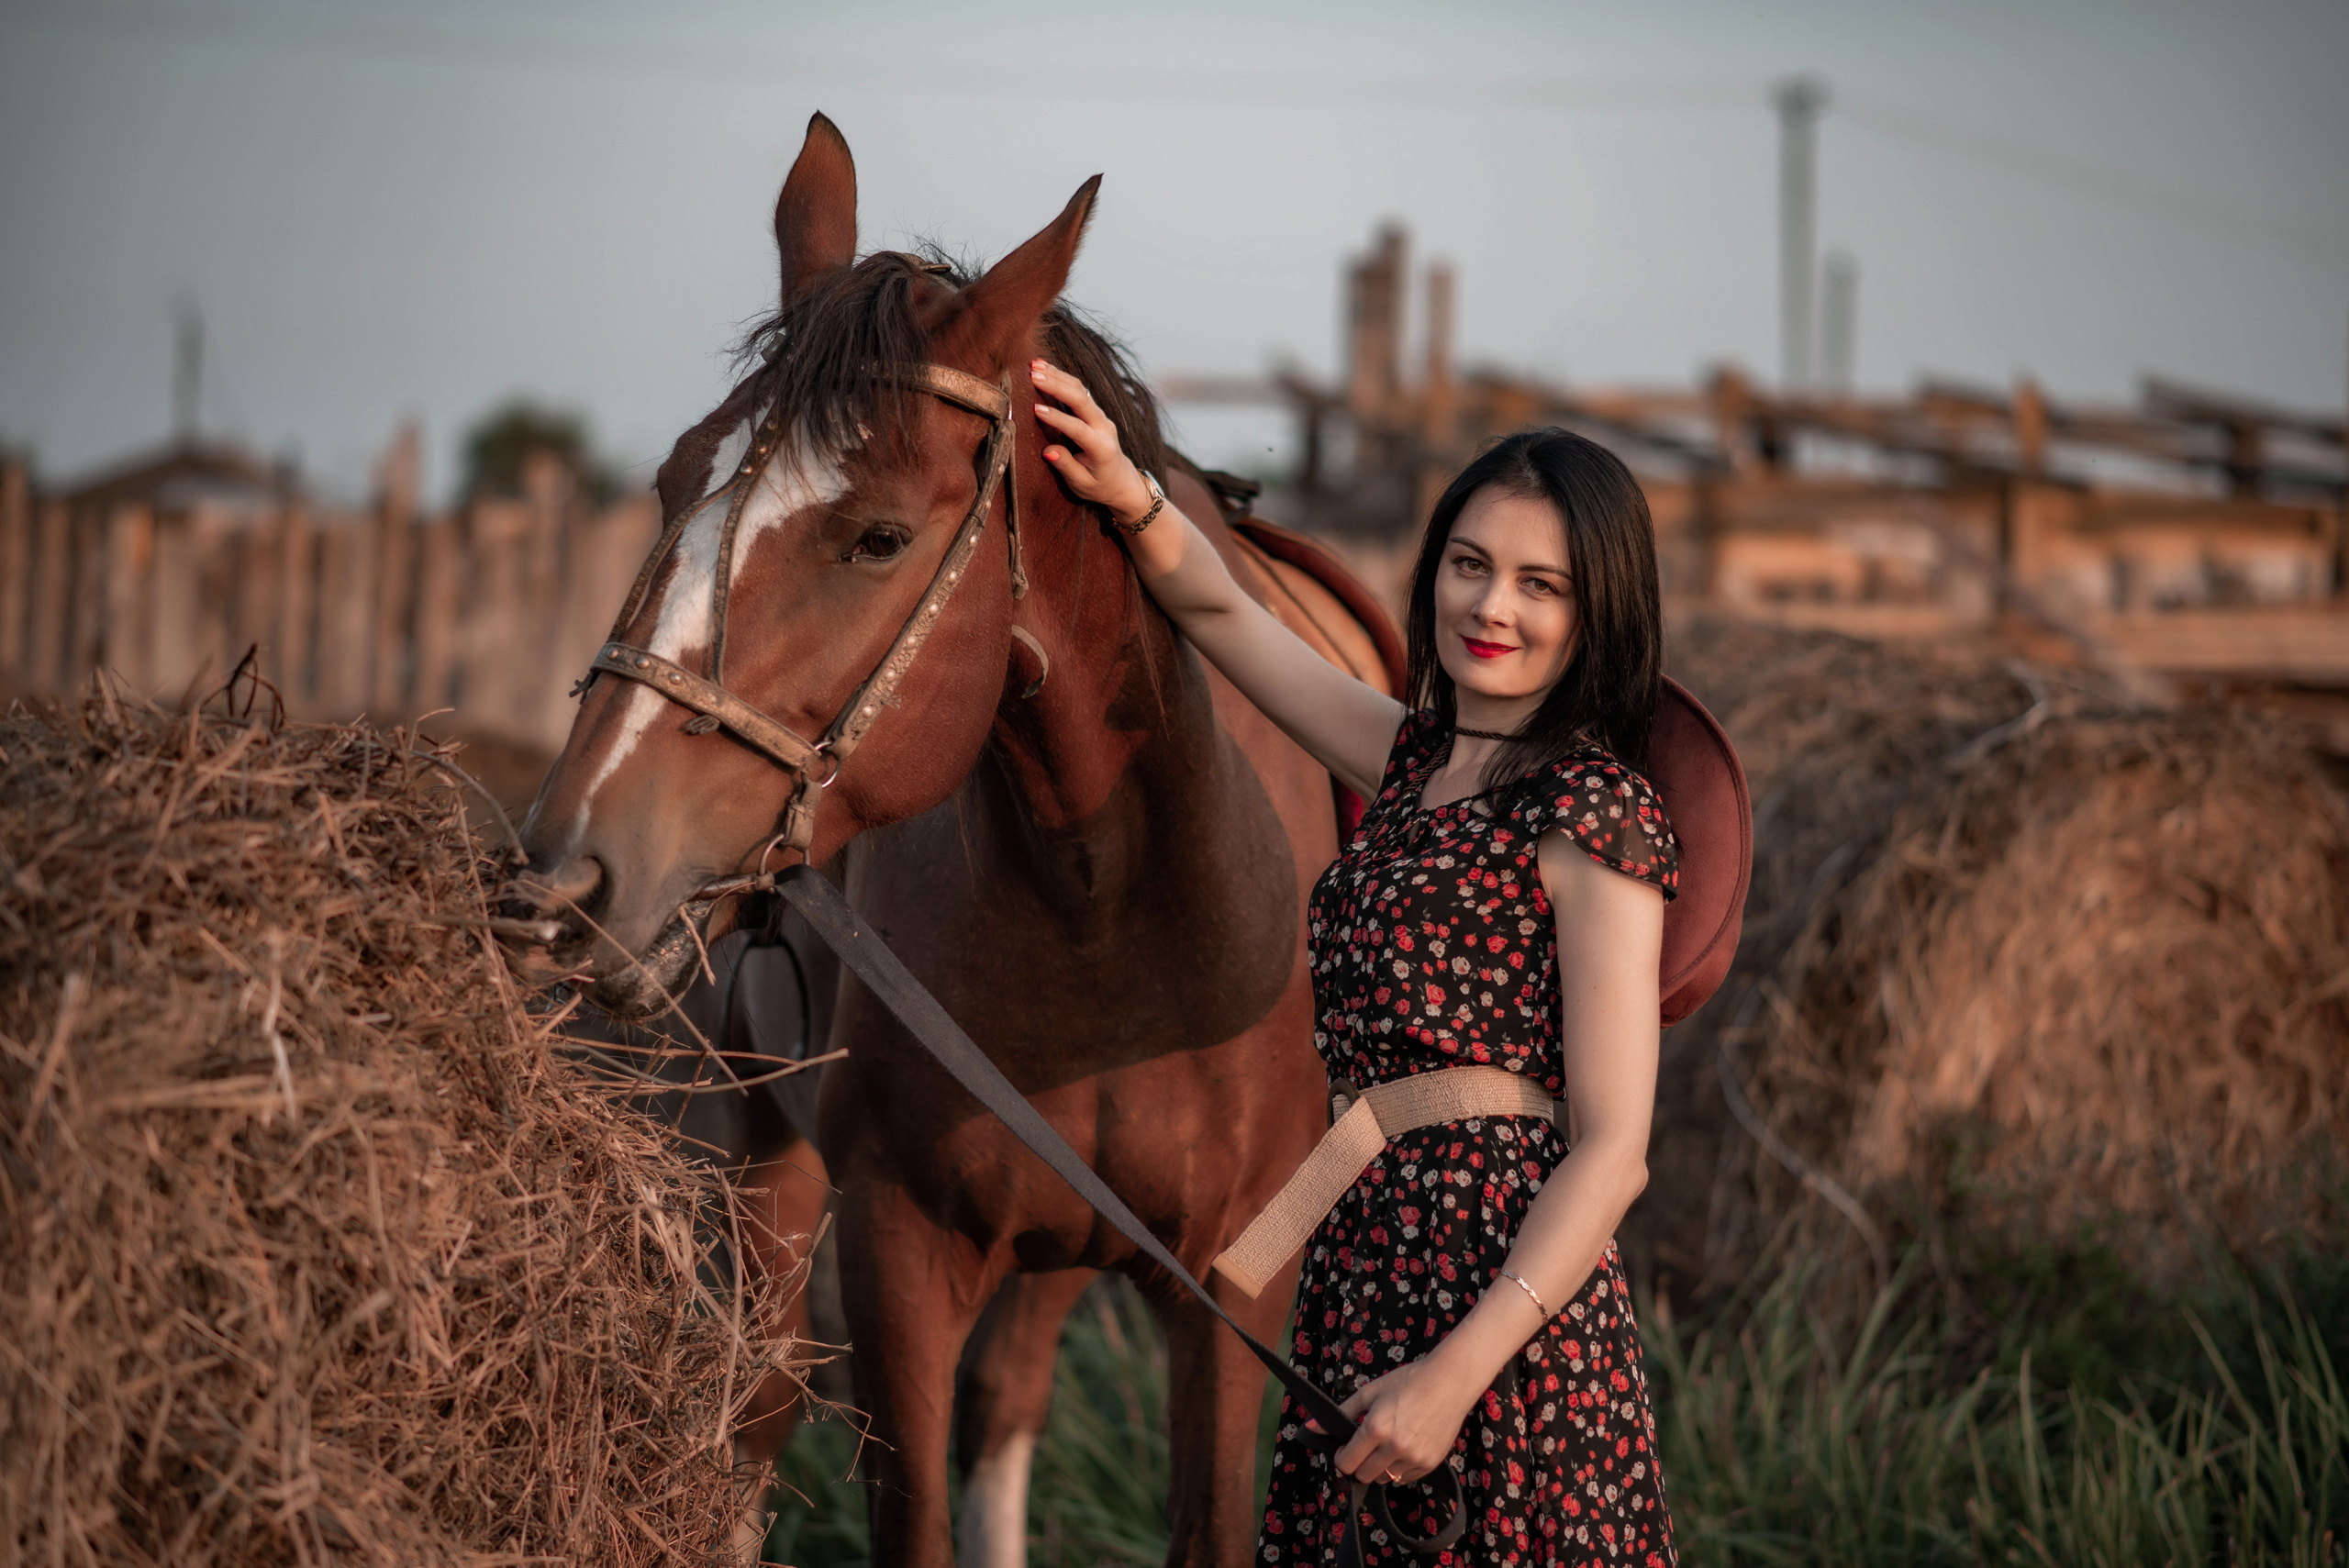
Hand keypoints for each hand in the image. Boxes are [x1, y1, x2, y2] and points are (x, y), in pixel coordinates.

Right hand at [1030, 359, 1155, 524]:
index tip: (1036, 409)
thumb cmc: (1099, 485)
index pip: (1079, 428)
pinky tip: (1044, 368)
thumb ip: (1066, 466)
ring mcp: (1101, 416)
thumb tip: (1048, 450)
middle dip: (1056, 386)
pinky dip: (1061, 378)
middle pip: (1082, 400)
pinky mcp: (1095, 411)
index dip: (1057, 418)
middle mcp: (1104, 427)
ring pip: (1080, 389)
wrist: (1121, 480)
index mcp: (1102, 448)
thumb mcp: (1081, 484)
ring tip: (1034, 365)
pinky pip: (1079, 390)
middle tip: (1032, 375)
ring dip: (1057, 375)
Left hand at [1329, 1357, 1480, 1486]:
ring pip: (1384, 1479)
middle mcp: (1394, 1448)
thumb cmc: (1408, 1381)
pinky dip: (1399, 1468)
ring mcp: (1414, 1458)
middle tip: (1365, 1445)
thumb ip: (1341, 1411)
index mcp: (1375, 1428)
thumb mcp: (1370, 1392)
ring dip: (1380, 1467)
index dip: (1341, 1456)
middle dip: (1358, 1463)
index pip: (1346, 1463)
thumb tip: (1310, 1427)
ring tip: (1387, 1443)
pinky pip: (1405, 1478)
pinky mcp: (1429, 1464)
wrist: (1449, 1382)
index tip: (1344, 1447)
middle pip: (1363, 1476)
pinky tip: (1405, 1445)